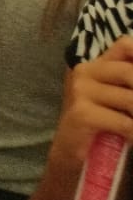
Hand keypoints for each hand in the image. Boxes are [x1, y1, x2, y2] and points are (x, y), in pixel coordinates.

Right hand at [48, 36, 132, 174]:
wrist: (73, 154)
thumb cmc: (102, 126)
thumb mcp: (117, 100)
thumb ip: (129, 85)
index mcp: (96, 65)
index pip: (125, 45)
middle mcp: (85, 72)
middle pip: (130, 72)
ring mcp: (81, 91)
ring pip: (131, 100)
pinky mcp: (82, 113)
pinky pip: (125, 123)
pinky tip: (131, 139)